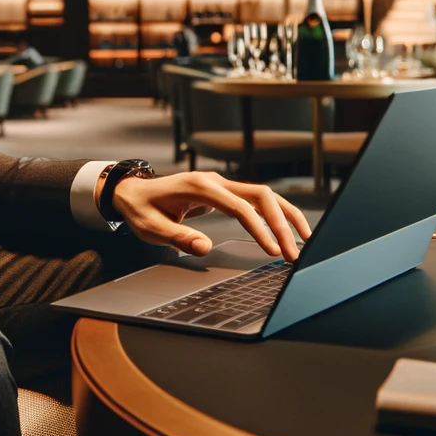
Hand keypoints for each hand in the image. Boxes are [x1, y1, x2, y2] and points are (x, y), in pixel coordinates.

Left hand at [111, 172, 311, 260]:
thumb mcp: (152, 227)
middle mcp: (216, 182)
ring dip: (285, 218)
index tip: (272, 250)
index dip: (259, 229)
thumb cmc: (142, 209)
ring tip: (303, 242)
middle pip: (262, 196)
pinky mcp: (225, 193)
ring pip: (265, 196)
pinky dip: (275, 214)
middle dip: (281, 224)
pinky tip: (288, 231)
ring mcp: (222, 185)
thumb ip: (178, 236)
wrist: (132, 192)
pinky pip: (257, 201)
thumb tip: (204, 248)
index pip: (240, 207)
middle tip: (293, 253)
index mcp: (199, 187)